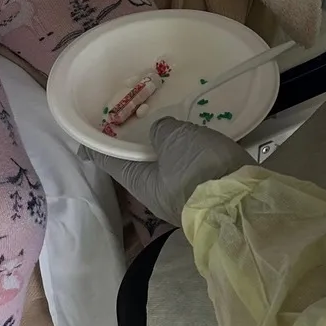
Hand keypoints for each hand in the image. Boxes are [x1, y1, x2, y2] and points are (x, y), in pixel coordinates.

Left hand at [94, 116, 251, 226]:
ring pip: (165, 168)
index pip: (107, 161)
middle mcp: (155, 195)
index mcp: (138, 183)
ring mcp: (181, 198)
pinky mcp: (206, 196)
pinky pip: (189, 171)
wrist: (241, 202)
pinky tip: (194, 144)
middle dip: (134, 147)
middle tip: (132, 123)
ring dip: (164, 151)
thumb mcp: (174, 139)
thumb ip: (161, 130)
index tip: (84, 138)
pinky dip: (186, 156)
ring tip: (167, 129)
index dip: (95, 147)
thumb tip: (161, 131)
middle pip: (136, 166)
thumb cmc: (198, 170)